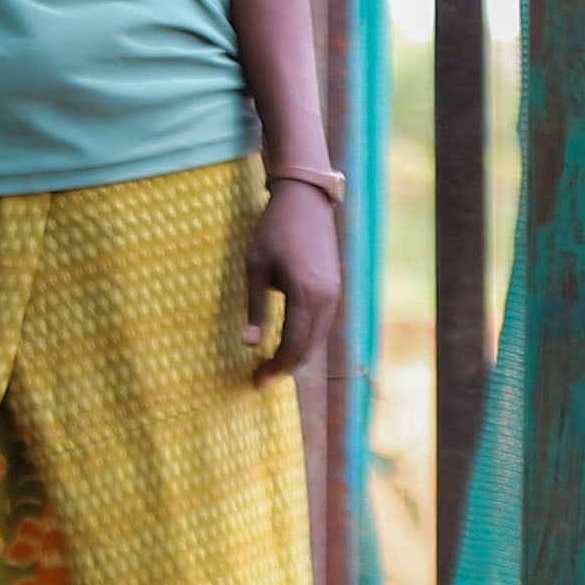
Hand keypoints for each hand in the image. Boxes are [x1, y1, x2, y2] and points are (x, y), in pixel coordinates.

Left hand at [244, 179, 343, 383]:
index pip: (294, 344)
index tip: (257, 382)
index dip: (276, 367)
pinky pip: (323, 323)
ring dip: (298, 355)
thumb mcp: (255, 269)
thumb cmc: (273, 232)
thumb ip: (255, 308)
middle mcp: (327, 299)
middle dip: (286, 367)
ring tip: (272, 367)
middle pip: (309, 346)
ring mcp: (335, 294)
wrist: (305, 203)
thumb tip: (250, 344)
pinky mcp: (335, 288)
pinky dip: (307, 339)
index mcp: (305, 295)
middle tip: (261, 380)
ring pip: (319, 337)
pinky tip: (289, 344)